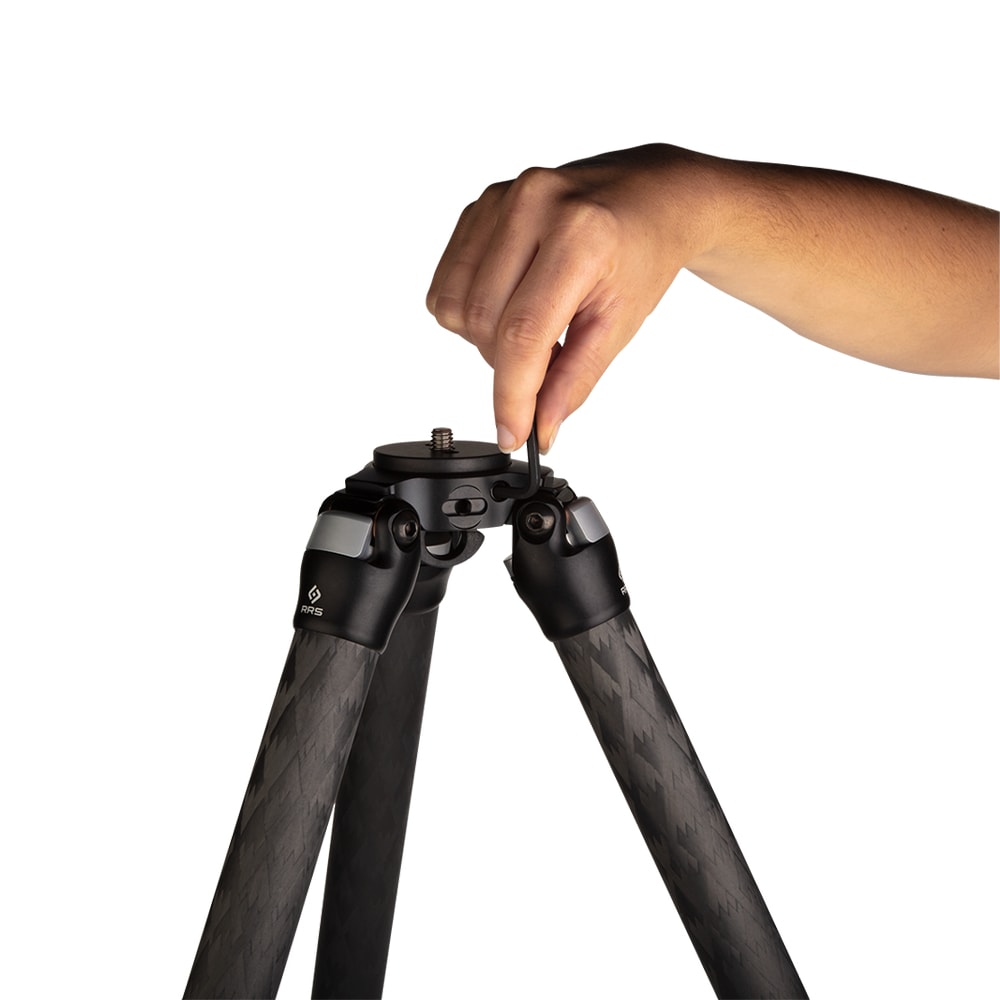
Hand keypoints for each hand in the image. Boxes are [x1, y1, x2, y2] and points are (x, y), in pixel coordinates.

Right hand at [426, 145, 715, 452]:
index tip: (512, 433)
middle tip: (544, 360)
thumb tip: (538, 427)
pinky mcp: (482, 204)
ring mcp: (502, 199)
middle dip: (506, 363)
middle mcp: (534, 206)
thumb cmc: (644, 254)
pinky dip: (470, 308)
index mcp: (580, 237)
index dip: (511, 394)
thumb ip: (574, 380)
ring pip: (456, 305)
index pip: (523, 333)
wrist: (652, 196)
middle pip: (483, 322)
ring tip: (529, 325)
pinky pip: (448, 281)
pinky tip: (509, 302)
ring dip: (484, 337)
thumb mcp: (620, 325)